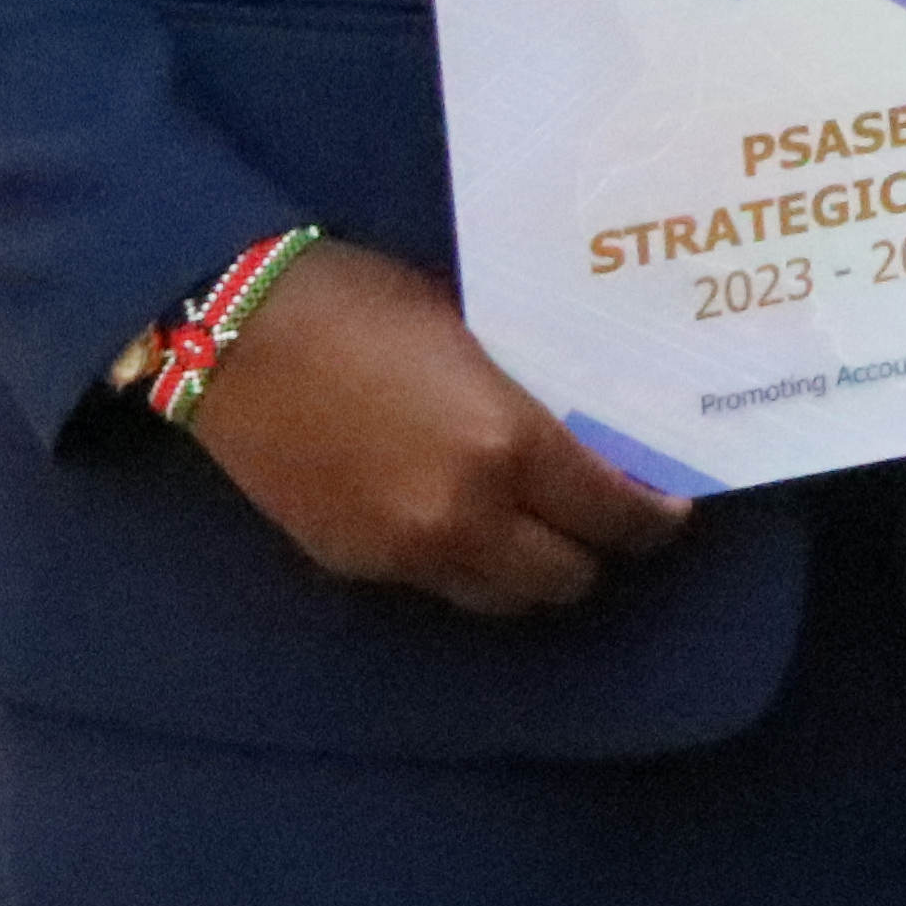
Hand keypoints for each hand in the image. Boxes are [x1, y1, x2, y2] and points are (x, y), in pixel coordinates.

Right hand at [174, 242, 691, 615]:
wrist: (235, 336)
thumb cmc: (365, 305)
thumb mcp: (478, 338)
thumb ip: (534, 398)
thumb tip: (589, 433)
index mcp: (508, 447)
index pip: (614, 516)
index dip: (654, 518)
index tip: (670, 504)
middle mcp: (466, 517)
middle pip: (566, 578)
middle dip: (599, 550)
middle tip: (610, 516)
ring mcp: (406, 553)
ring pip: (504, 600)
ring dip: (536, 573)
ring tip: (548, 531)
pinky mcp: (356, 566)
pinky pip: (441, 588)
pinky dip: (472, 568)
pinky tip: (474, 527)